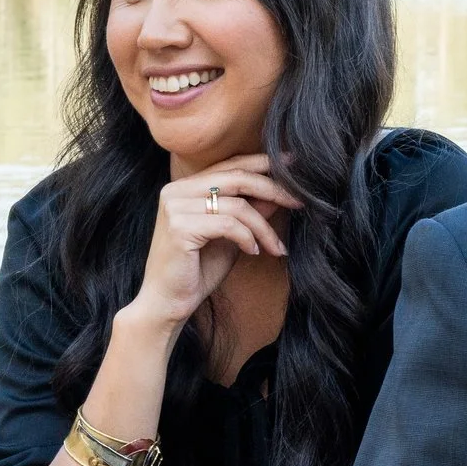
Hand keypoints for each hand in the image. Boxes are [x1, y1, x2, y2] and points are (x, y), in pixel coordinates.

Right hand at [126, 154, 301, 335]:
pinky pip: (229, 225)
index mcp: (184, 187)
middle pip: (236, 178)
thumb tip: (277, 193)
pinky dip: (248, 239)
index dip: (262, 162)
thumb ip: (249, 212)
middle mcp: (176, 191)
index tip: (293, 164)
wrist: (167, 303)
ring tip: (275, 247)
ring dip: (264, 228)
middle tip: (299, 201)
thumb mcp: (231, 236)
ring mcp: (175, 208)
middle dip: (273, 189)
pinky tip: (254, 253)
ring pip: (237, 205)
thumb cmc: (197, 270)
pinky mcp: (180, 228)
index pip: (230, 165)